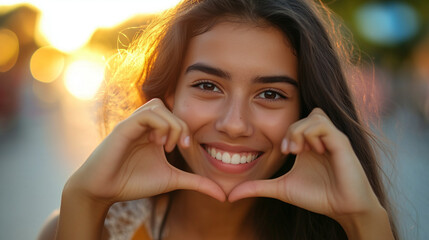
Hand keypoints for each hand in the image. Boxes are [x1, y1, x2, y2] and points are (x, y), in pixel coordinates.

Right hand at [67, 98, 224, 204]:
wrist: (103, 190)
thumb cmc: (134, 183)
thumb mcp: (172, 180)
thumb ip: (196, 182)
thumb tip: (223, 195)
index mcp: (155, 132)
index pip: (175, 115)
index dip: (187, 128)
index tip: (187, 148)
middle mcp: (144, 124)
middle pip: (168, 106)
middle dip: (181, 125)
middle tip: (181, 147)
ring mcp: (133, 124)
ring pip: (158, 105)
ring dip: (170, 124)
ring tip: (168, 145)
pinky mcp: (124, 128)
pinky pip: (146, 114)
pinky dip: (159, 126)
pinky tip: (158, 144)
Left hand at [229, 108, 380, 220]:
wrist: (344, 209)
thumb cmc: (317, 197)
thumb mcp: (281, 188)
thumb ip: (257, 187)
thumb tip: (230, 195)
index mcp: (307, 144)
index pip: (295, 121)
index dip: (285, 132)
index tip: (283, 152)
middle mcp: (320, 138)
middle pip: (303, 114)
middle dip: (290, 130)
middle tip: (288, 151)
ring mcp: (332, 138)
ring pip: (313, 115)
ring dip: (300, 131)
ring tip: (298, 152)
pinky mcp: (341, 142)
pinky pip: (323, 124)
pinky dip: (311, 134)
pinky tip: (312, 152)